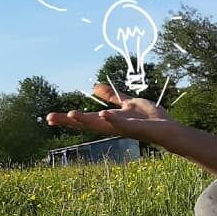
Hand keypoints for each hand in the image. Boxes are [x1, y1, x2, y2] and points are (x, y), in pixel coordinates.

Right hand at [45, 84, 180, 147]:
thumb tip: (95, 87)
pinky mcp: (134, 128)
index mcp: (109, 120)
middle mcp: (113, 125)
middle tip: (49, 118)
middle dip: (69, 121)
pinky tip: (103, 114)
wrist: (168, 127)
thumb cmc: (150, 118)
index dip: (68, 119)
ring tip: (70, 114)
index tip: (49, 118)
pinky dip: (113, 119)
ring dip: (86, 120)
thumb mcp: (128, 102)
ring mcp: (123, 127)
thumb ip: (113, 96)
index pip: (85, 119)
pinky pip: (122, 124)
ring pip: (101, 124)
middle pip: (87, 124)